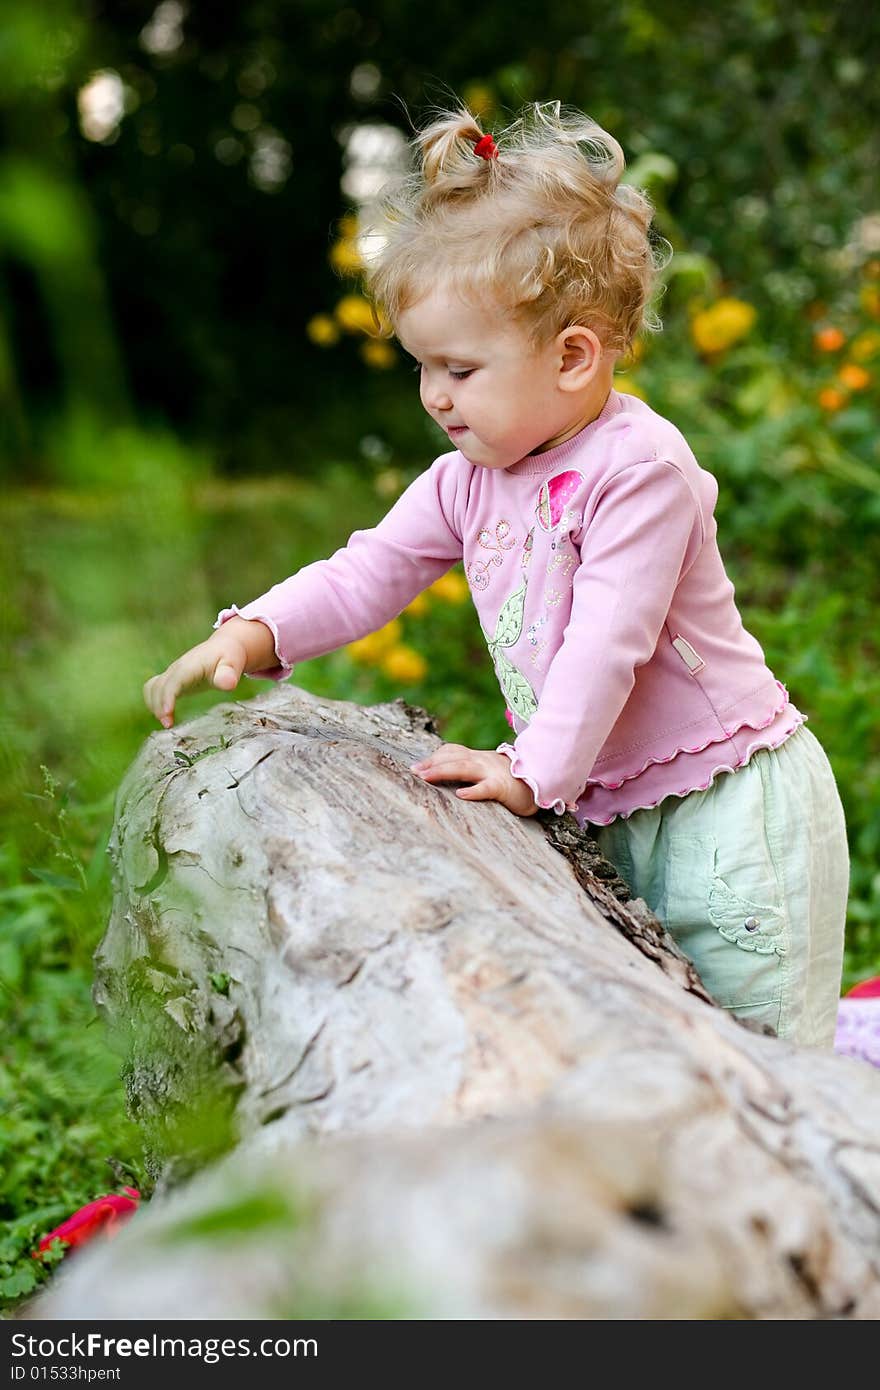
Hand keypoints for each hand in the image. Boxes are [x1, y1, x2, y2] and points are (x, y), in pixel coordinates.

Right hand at [143, 630, 249, 729]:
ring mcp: (172, 674)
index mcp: (190, 665)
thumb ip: (229, 674)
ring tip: (167, 724)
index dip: (168, 696)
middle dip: (159, 705)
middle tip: (168, 726)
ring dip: (153, 705)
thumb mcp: (233, 663)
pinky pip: (154, 689)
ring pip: (152, 688)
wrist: (223, 647)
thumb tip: (227, 684)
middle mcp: (177, 668)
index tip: (167, 713)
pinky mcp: (171, 680)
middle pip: (159, 686)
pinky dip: (154, 702)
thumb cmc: (228, 656)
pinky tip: (165, 716)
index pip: (174, 681)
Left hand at [409, 744, 539, 816]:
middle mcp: (482, 761)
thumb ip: (470, 770)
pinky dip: (474, 791)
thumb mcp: (487, 771)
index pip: (452, 751)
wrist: (540, 783)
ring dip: (443, 771)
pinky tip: (461, 795)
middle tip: (414, 771)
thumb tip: (444, 774)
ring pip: (465, 769)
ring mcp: (492, 772)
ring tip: (426, 777)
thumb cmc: (511, 780)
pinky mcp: (503, 787)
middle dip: (432, 763)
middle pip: (453, 758)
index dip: (434, 757)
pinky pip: (487, 788)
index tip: (416, 767)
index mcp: (478, 758)